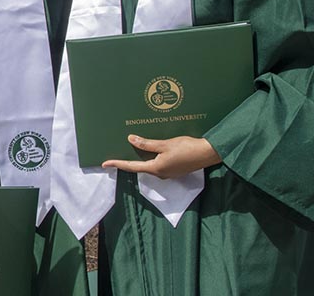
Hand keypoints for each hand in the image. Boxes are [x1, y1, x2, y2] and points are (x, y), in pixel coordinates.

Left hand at [102, 135, 221, 179]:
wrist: (208, 153)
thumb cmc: (187, 148)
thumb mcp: (165, 144)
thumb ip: (147, 144)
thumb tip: (131, 140)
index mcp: (156, 168)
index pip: (132, 166)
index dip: (118, 164)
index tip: (105, 163)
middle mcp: (161, 174)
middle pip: (140, 167)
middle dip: (128, 161)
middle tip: (116, 154)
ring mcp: (169, 173)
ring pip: (150, 166)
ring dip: (141, 159)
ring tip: (131, 149)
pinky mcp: (175, 170)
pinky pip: (158, 165)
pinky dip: (151, 158)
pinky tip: (150, 151)